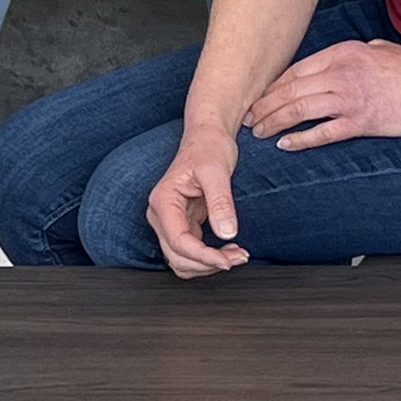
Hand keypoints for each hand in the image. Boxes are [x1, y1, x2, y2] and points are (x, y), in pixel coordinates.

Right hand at [142, 129, 248, 277]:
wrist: (208, 136)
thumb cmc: (209, 147)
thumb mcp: (217, 171)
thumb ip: (221, 203)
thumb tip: (228, 233)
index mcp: (163, 201)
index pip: (179, 241)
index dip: (204, 256)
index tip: (229, 260)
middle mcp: (162, 214)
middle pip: (177, 256)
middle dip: (207, 263)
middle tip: (239, 257)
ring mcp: (171, 220)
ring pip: (182, 259)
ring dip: (207, 264)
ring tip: (236, 254)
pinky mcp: (184, 223)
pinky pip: (192, 251)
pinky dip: (209, 257)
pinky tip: (229, 249)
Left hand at [242, 37, 400, 147]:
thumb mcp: (377, 49)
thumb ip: (351, 55)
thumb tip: (335, 65)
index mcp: (342, 54)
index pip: (295, 71)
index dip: (272, 86)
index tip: (258, 97)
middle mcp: (341, 74)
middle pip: (290, 91)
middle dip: (264, 106)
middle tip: (248, 119)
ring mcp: (349, 99)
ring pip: (299, 110)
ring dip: (274, 122)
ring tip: (260, 132)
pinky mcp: (361, 122)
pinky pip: (322, 132)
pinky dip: (300, 139)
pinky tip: (285, 145)